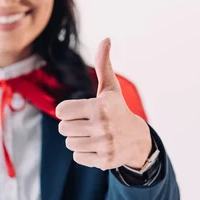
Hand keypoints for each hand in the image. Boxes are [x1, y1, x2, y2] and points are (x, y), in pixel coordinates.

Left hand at [56, 38, 151, 170]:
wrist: (138, 140)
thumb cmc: (117, 110)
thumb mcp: (111, 88)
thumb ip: (104, 64)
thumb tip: (106, 39)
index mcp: (100, 106)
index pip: (61, 111)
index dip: (67, 111)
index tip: (79, 111)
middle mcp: (102, 126)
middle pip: (63, 129)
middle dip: (72, 126)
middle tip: (87, 124)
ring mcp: (104, 145)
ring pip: (70, 144)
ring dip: (77, 140)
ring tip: (93, 135)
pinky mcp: (104, 161)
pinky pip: (77, 157)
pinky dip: (84, 153)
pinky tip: (97, 146)